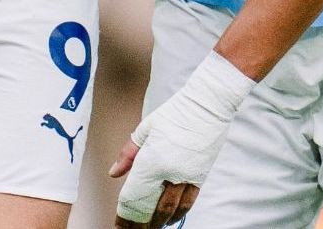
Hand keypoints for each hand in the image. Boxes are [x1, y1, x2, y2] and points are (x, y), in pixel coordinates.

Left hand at [112, 52, 252, 227]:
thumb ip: (128, 153)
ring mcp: (186, 176)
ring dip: (159, 222)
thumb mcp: (146, 128)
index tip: (119, 225)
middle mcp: (169, 172)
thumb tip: (114, 173)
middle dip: (140, 224)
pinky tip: (170, 219)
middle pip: (151, 208)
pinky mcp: (200, 176)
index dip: (125, 214)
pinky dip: (179, 214)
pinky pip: (189, 202)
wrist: (208, 105)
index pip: (134, 195)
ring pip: (171, 209)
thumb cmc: (175, 112)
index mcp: (151, 159)